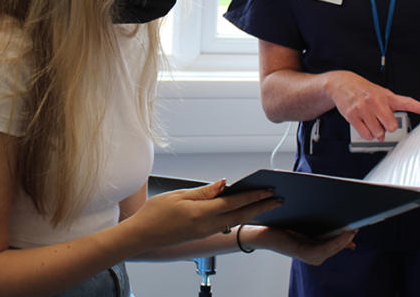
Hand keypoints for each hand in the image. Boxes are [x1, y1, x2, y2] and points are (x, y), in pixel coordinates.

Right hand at [126, 180, 281, 249]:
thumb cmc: (154, 213)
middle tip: (278, 199)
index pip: (233, 203)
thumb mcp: (178, 196)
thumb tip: (223, 184)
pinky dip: (238, 216)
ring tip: (266, 204)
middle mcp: (206, 226)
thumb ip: (203, 192)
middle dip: (260, 207)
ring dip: (252, 212)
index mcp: (200, 214)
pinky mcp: (202, 235)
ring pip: (234, 221)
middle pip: (240, 215)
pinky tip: (243, 210)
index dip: (252, 196)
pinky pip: (225, 224)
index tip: (268, 190)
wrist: (142, 236)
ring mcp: (205, 233)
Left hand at [246, 226, 356, 265]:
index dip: (349, 238)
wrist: (265, 232)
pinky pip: (322, 250)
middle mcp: (316, 257)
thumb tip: (349, 238)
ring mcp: (310, 257)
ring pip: (331, 250)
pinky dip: (333, 243)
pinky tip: (341, 234)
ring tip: (352, 229)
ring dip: (343, 240)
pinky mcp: (303, 253)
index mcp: (319, 251)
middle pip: (337, 248)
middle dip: (349, 237)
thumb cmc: (286, 228)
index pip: (339, 245)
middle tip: (359, 224)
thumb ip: (328, 232)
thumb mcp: (310, 229)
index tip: (359, 227)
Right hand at [324, 71, 419, 140]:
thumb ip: (388, 110)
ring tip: (371, 122)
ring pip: (378, 132)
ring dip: (376, 132)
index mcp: (387, 96)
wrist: (342, 83)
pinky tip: (364, 126)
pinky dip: (367, 134)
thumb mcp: (380, 93)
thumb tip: (388, 131)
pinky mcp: (353, 115)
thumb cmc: (364, 91)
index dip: (419, 107)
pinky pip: (366, 134)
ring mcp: (364, 109)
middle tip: (382, 122)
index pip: (406, 101)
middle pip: (391, 125)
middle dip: (388, 128)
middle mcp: (376, 101)